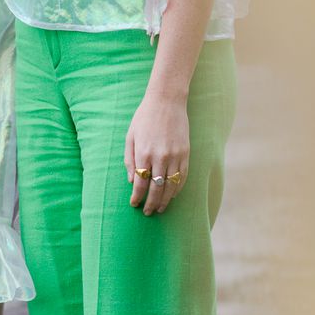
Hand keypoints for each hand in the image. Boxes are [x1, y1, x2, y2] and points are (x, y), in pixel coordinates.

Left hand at [124, 91, 189, 214]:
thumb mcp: (130, 136)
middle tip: (147, 212)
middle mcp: (160, 157)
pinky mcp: (186, 153)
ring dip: (165, 200)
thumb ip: (129, 160)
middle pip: (156, 188)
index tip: (134, 204)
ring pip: (171, 186)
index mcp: (144, 153)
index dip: (137, 197)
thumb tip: (131, 181)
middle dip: (151, 203)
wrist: (167, 101)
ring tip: (160, 208)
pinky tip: (172, 195)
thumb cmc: (144, 118)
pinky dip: (177, 189)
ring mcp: (175, 156)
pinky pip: (182, 176)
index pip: (140, 183)